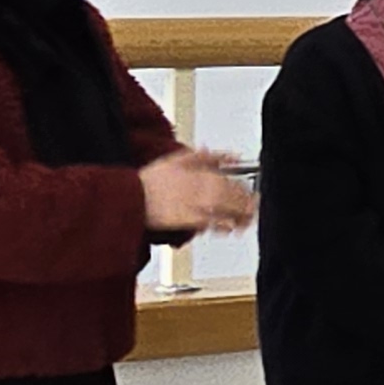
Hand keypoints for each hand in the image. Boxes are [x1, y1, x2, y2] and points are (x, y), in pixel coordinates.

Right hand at [141, 148, 255, 234]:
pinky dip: (224, 226)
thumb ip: (209, 156)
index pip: (234, 180)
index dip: (246, 188)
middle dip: (247, 203)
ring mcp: (196, 205)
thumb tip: (232, 155)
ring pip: (228, 210)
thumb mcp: (180, 158)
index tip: (252, 192)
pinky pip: (213, 224)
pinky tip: (228, 228)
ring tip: (245, 221)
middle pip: (234, 196)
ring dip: (241, 216)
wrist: (131, 198)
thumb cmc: (152, 179)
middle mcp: (202, 188)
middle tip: (252, 208)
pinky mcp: (189, 220)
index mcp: (202, 172)